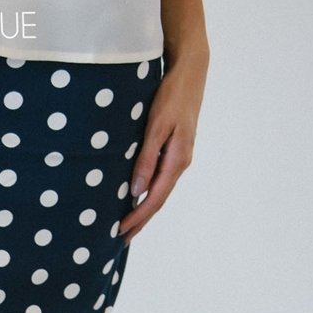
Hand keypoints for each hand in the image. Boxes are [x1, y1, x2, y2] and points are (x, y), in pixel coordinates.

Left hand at [118, 47, 207, 243]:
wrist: (191, 74)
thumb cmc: (172, 96)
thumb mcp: (156, 126)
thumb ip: (146, 158)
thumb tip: (136, 191)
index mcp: (178, 160)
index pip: (155, 198)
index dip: (138, 217)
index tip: (121, 231)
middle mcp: (180, 162)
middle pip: (158, 200)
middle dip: (141, 221)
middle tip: (121, 239)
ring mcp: (179, 157)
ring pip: (159, 190)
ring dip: (144, 209)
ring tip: (127, 225)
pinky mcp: (175, 150)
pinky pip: (160, 178)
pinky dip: (148, 192)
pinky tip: (137, 197)